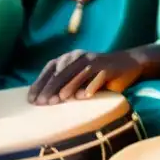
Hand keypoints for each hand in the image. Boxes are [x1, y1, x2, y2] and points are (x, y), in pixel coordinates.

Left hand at [28, 49, 142, 104]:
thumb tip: (44, 100)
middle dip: (51, 87)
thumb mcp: (80, 76)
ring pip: (79, 73)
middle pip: (62, 71)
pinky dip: (92, 86)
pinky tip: (86, 96)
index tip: (31, 99)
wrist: (127, 63)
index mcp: (70, 57)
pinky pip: (98, 77)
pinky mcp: (108, 68)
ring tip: (61, 98)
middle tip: (43, 102)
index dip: (40, 83)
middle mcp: (80, 56)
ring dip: (70, 86)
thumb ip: (65, 82)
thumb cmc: (98, 74)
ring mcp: (95, 61)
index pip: (51, 68)